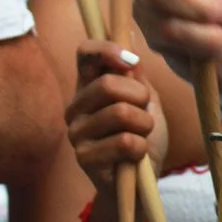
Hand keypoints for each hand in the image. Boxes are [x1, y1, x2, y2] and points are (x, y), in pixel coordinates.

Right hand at [66, 42, 167, 194]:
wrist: (140, 184)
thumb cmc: (142, 137)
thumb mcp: (146, 101)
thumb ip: (137, 75)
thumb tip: (129, 38)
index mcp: (88, 87)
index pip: (85, 54)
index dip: (108, 50)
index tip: (133, 61)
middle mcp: (75, 107)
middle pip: (108, 84)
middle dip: (140, 96)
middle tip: (145, 111)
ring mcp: (76, 133)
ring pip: (121, 113)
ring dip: (145, 124)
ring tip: (142, 135)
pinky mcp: (83, 158)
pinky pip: (125, 142)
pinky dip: (141, 147)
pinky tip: (136, 155)